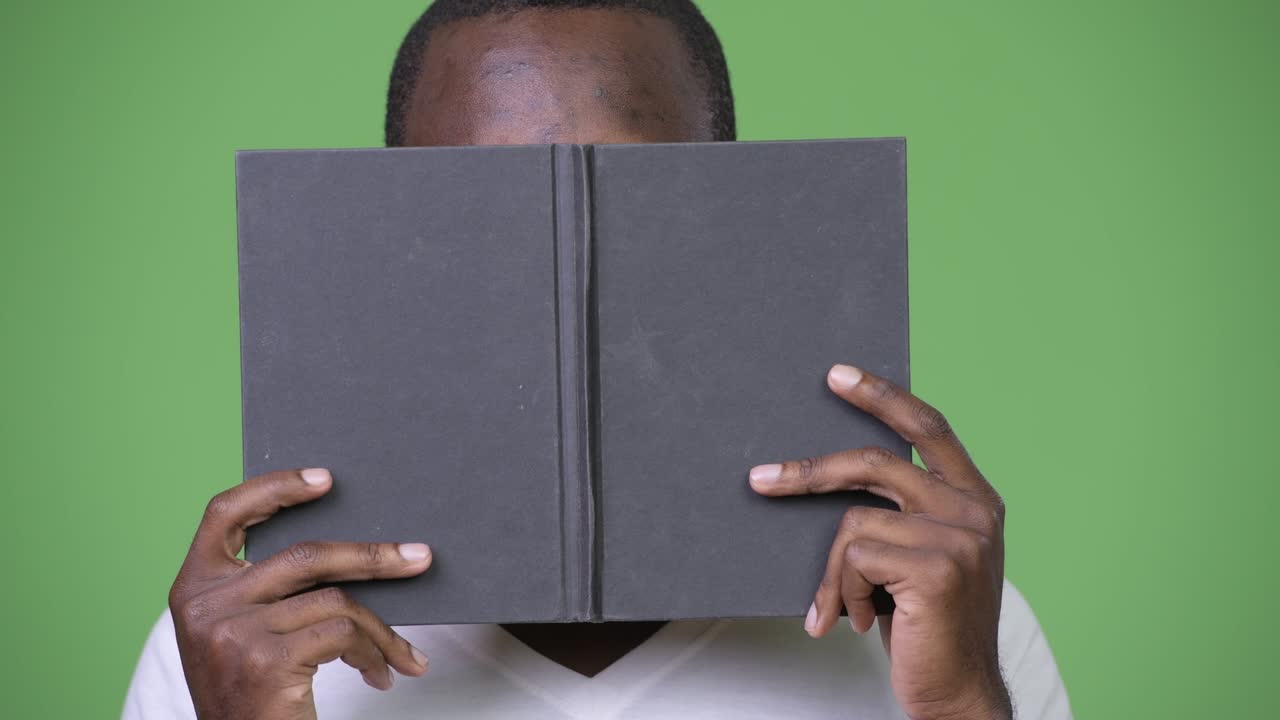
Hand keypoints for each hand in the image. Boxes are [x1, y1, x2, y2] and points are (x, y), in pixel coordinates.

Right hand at [168, 468, 432, 719]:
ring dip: (380, 629)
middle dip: (373, 556)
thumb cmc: (252, 697)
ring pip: (335, 599)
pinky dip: (375, 652)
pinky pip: (343, 634)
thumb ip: (267, 590)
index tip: (325, 479)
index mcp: (193, 588)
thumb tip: (349, 550)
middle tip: (419, 557)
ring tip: (401, 654)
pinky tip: (382, 673)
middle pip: (305, 554)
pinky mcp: (265, 660)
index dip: (274, 488)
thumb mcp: (240, 635)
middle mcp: (204, 606)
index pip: (223, 513)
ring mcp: (232, 632)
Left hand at [749, 365, 1010, 719]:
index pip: (929, 426)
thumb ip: (904, 512)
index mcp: (975, 498)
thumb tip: (832, 476)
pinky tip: (857, 619)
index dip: (882, 396)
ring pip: (853, 521)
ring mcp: (959, 537)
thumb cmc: (929, 626)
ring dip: (833, 572)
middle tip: (761, 478)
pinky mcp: (937, 568)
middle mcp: (974, 510)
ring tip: (841, 606)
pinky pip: (854, 558)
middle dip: (810, 469)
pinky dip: (841, 592)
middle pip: (876, 461)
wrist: (959, 693)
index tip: (838, 374)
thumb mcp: (925, 555)